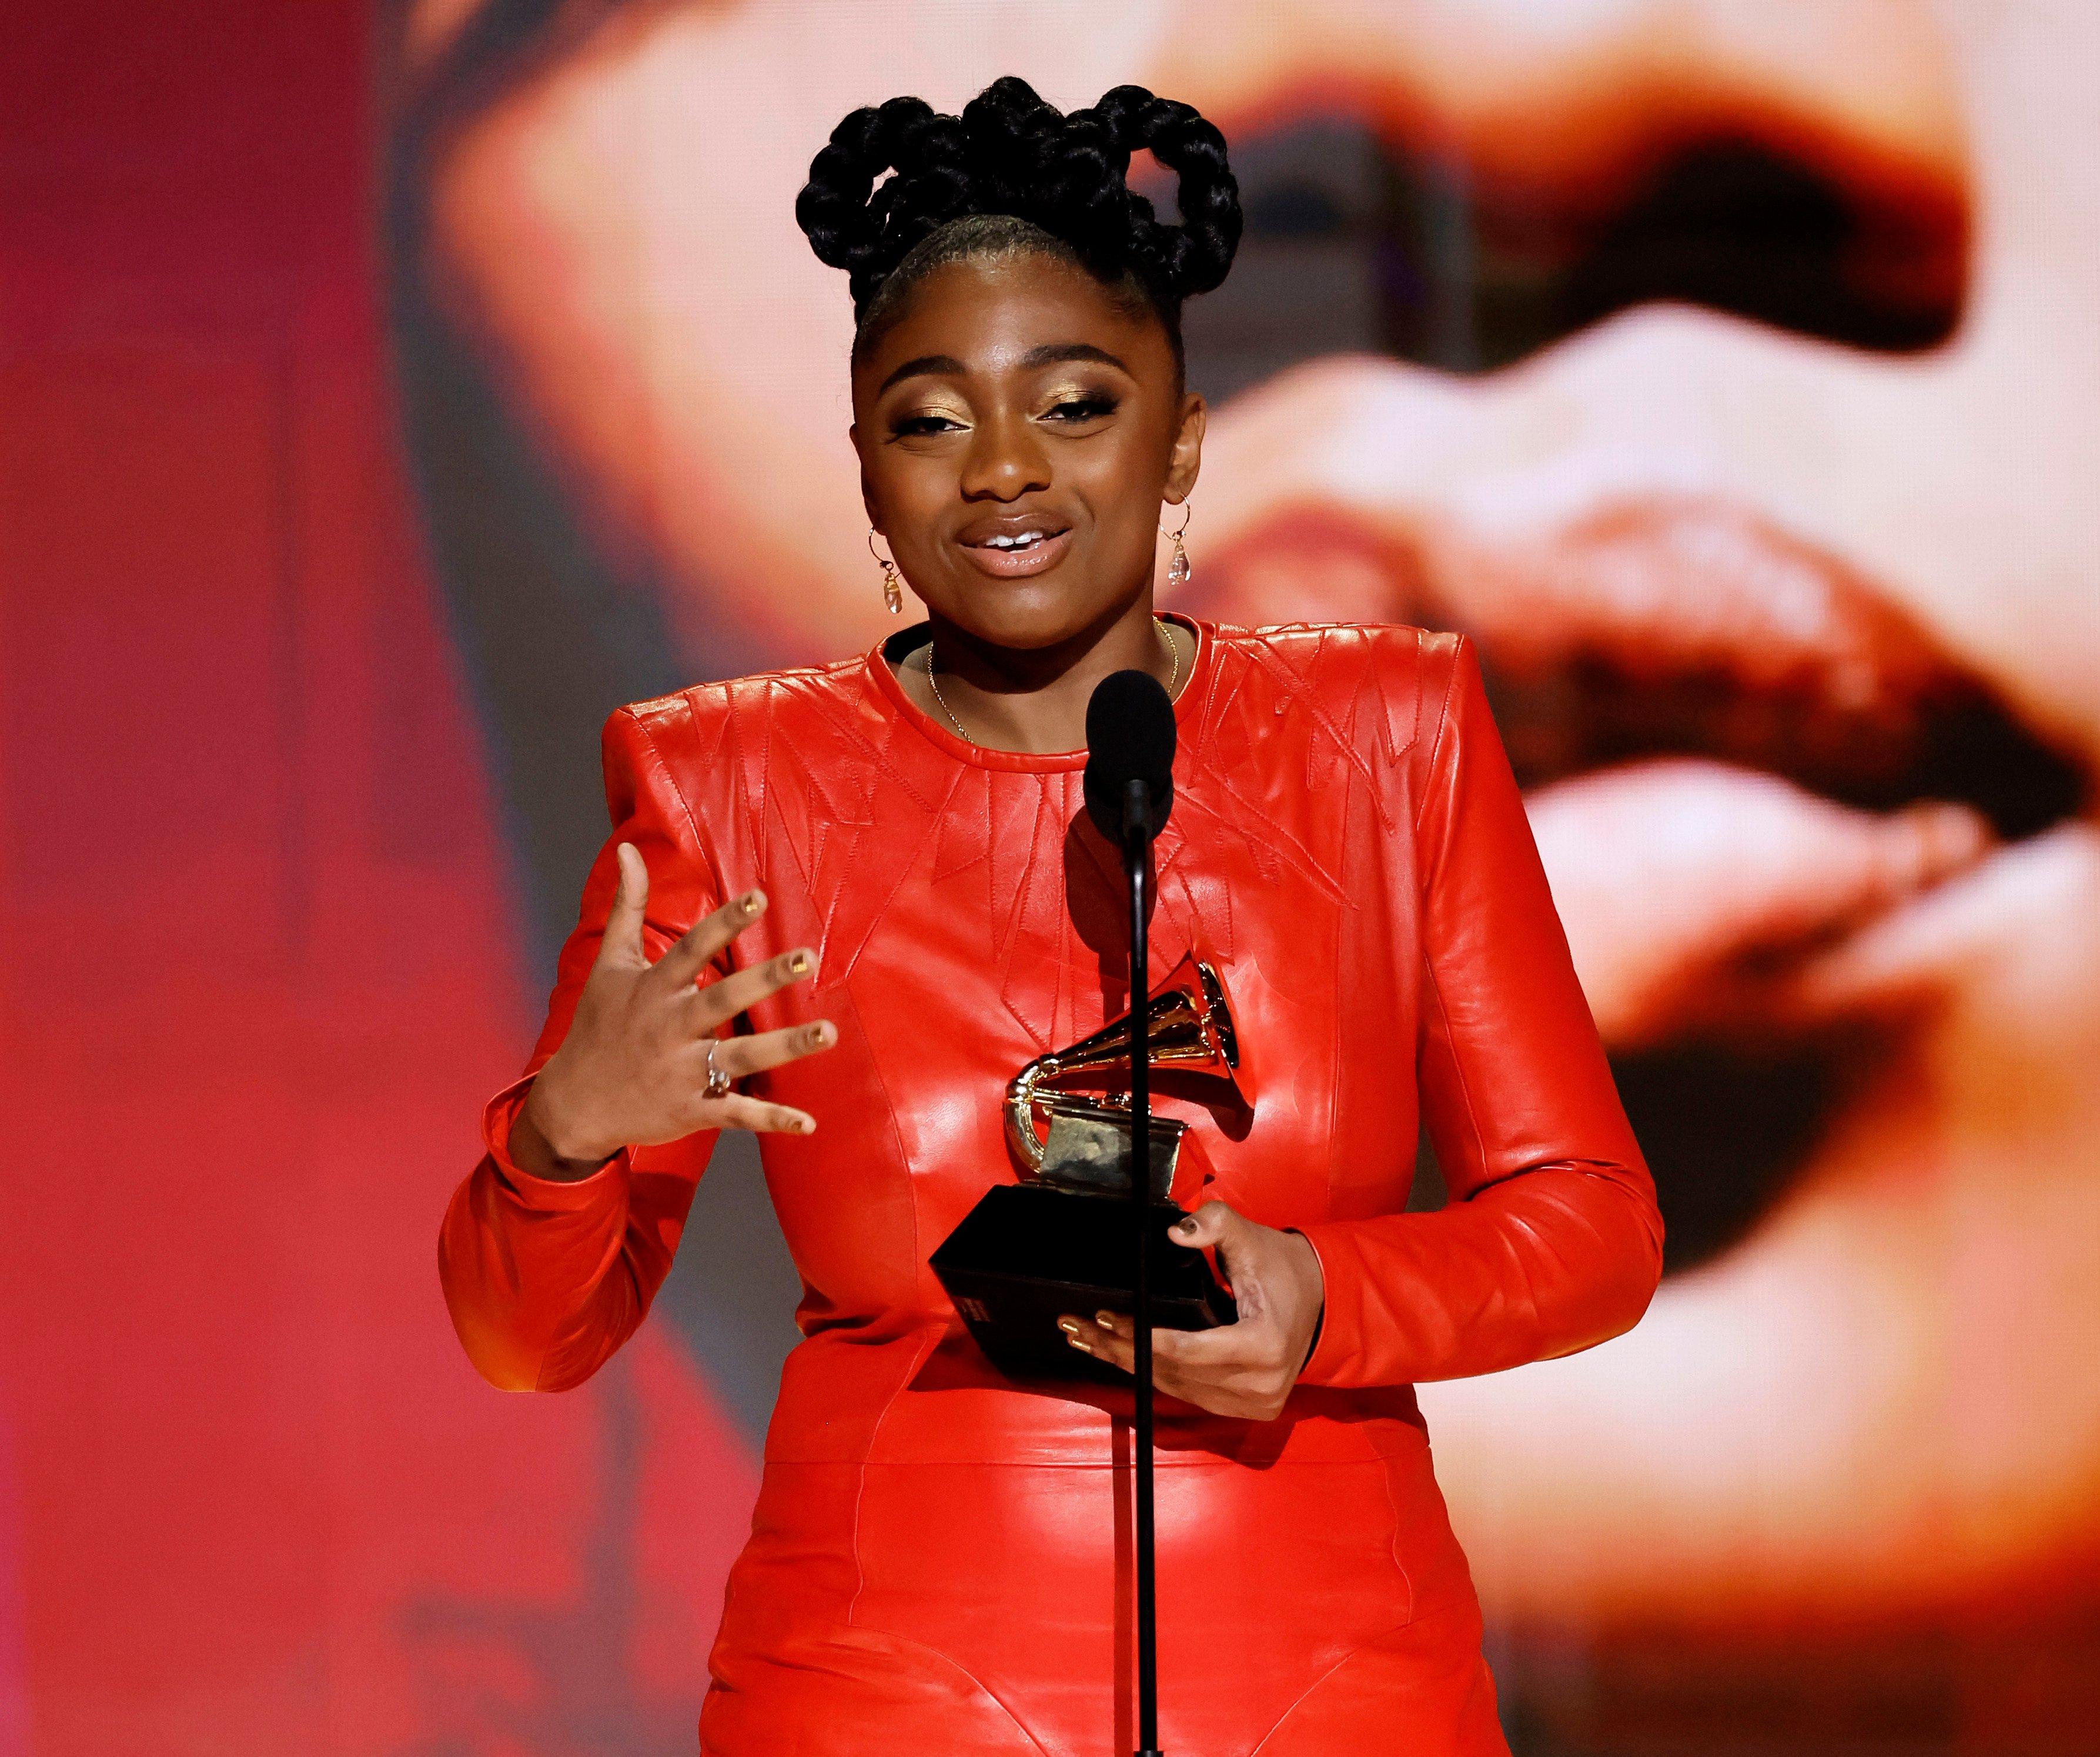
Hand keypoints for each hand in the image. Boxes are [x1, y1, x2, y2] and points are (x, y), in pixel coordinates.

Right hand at [518, 842, 834, 1171]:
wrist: (572, 1105)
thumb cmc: (596, 1026)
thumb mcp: (608, 964)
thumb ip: (626, 906)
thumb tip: (628, 848)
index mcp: (652, 990)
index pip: (691, 948)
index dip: (724, 922)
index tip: (759, 896)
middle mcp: (668, 1028)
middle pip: (722, 999)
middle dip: (765, 979)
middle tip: (807, 957)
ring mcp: (681, 1072)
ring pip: (740, 1057)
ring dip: (786, 1047)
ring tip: (829, 1032)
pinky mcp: (690, 1111)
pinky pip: (736, 1115)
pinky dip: (772, 1120)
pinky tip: (809, 1123)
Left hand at [1058, 1199, 1325, 1420]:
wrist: (1320, 1302)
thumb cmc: (1282, 1269)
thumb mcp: (1251, 1237)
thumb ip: (1214, 1225)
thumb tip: (1174, 1231)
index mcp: (1263, 1345)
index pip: (1188, 1350)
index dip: (1142, 1335)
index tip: (1103, 1315)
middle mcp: (1259, 1385)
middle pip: (1173, 1372)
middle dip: (1121, 1348)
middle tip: (1078, 1326)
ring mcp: (1252, 1404)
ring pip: (1175, 1388)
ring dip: (1128, 1364)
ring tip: (1086, 1340)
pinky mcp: (1245, 1409)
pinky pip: (1187, 1393)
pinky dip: (1153, 1374)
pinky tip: (1120, 1356)